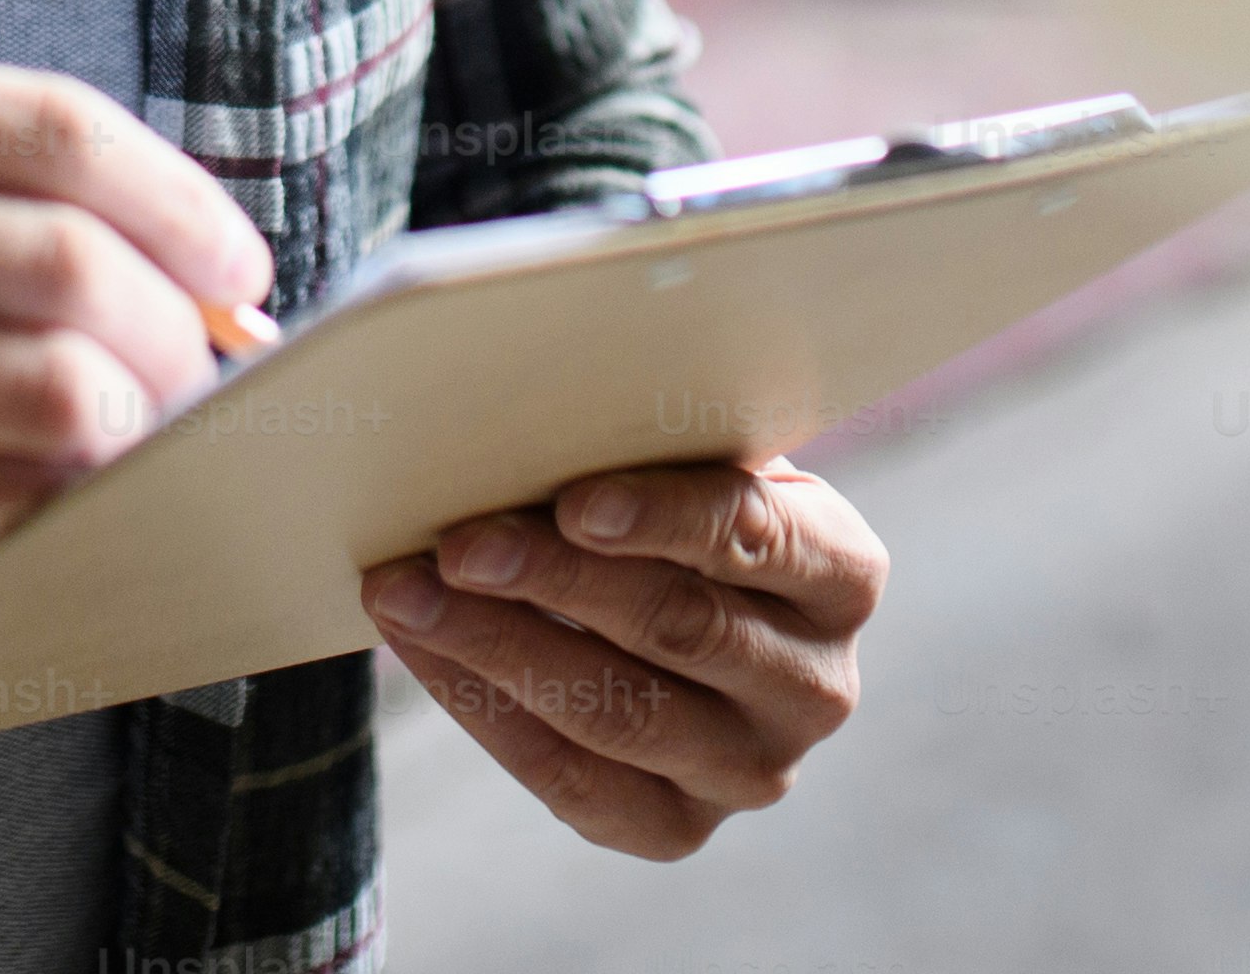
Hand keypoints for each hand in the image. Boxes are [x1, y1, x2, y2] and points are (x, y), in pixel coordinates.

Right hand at [0, 48, 275, 652]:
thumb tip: (168, 252)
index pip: (52, 128)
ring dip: (135, 424)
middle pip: (68, 260)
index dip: (178, 199)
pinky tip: (52, 496)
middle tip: (197, 371)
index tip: (234, 259)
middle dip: (175, 330)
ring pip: (51, 389)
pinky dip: (58, 499)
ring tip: (135, 438)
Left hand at [363, 460, 886, 858]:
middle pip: (678, 628)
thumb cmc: (679, 508)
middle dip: (554, 581)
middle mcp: (818, 687)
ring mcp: (754, 771)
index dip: (663, 519)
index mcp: (843, 574)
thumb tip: (529, 420)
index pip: (758, 538)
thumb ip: (654, 445)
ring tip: (405, 594)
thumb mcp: (699, 464)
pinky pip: (572, 779)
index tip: (572, 500)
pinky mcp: (679, 829)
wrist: (691, 613)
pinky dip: (485, 707)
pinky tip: (423, 649)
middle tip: (456, 544)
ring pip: (616, 712)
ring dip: (496, 647)